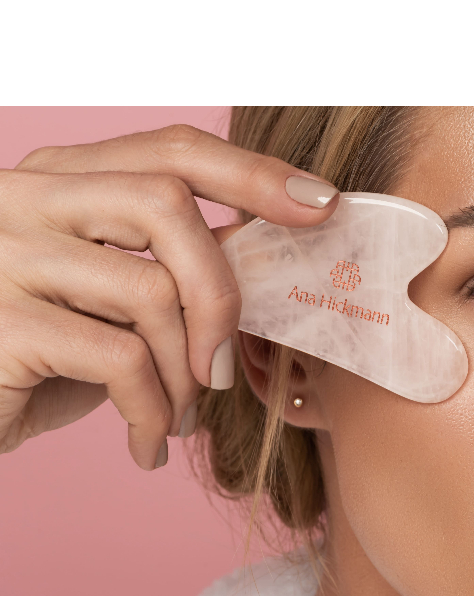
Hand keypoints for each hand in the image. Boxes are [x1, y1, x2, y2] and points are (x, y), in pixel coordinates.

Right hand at [0, 124, 338, 468]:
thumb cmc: (41, 359)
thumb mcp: (107, 303)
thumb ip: (167, 269)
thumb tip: (272, 265)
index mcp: (61, 181)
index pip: (170, 151)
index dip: (253, 174)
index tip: (321, 204)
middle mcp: (26, 198)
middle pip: (167, 205)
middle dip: (222, 295)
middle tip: (225, 370)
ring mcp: (4, 254)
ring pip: (151, 292)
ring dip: (187, 373)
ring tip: (181, 417)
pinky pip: (120, 360)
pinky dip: (154, 412)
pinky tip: (146, 444)